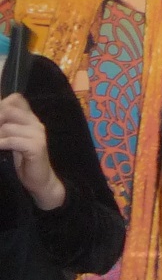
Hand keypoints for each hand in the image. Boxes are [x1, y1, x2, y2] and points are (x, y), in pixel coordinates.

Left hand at [0, 92, 65, 210]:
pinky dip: (2, 144)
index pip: (16, 99)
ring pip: (7, 127)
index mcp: (31, 118)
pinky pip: (12, 140)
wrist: (40, 180)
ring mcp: (38, 134)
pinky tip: (0, 148)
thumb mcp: (12, 138)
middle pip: (8, 110)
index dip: (2, 105)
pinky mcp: (37, 147)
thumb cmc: (23, 160)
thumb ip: (5, 125)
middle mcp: (36, 123)